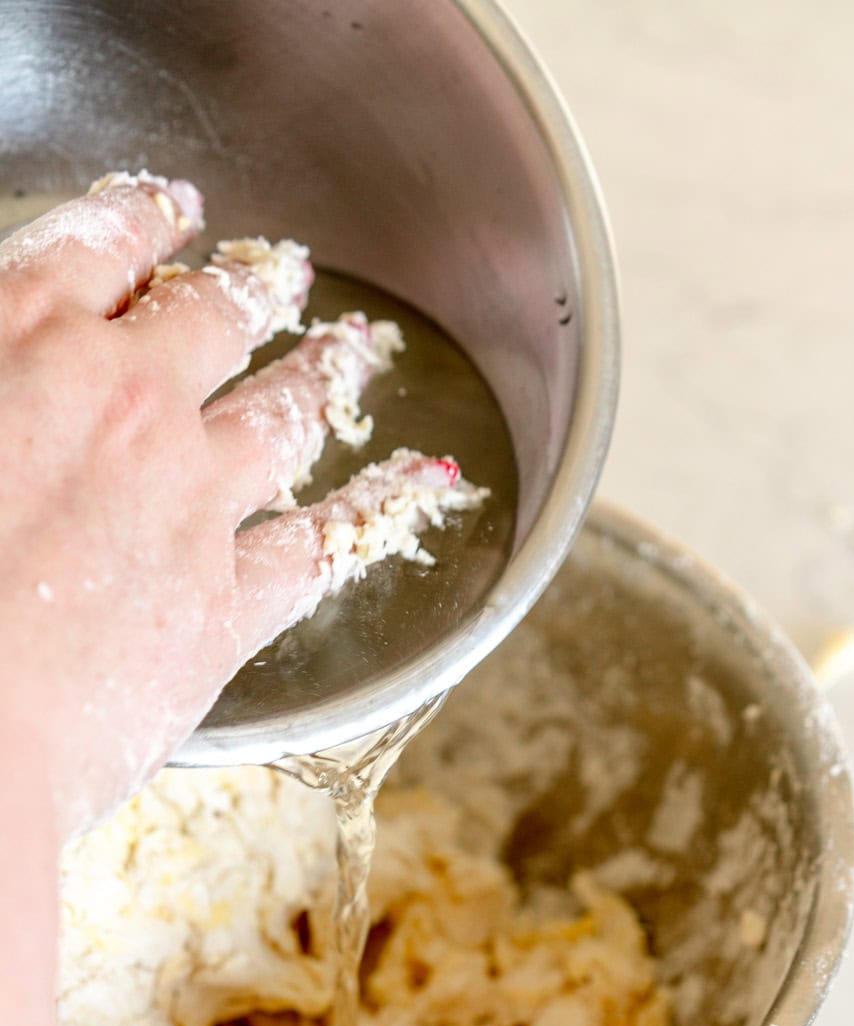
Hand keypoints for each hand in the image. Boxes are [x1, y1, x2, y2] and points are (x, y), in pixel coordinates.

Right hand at [0, 172, 407, 839]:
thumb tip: (11, 356)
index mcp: (26, 332)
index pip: (100, 245)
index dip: (144, 220)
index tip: (175, 210)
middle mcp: (127, 400)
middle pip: (211, 320)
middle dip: (254, 289)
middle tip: (286, 276)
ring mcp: (192, 498)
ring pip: (283, 415)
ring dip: (326, 375)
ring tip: (354, 353)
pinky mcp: (230, 599)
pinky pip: (328, 542)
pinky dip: (383, 507)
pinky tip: (424, 483)